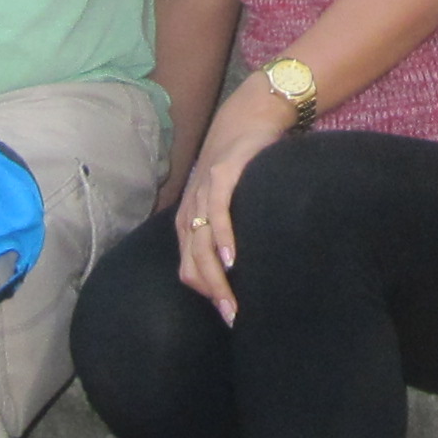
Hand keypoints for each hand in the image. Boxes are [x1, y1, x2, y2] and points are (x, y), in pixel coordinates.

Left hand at [171, 84, 292, 321]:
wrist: (248, 119)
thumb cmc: (243, 167)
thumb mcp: (229, 203)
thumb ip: (228, 231)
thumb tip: (242, 269)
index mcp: (189, 221)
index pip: (188, 268)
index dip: (205, 294)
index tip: (228, 316)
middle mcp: (190, 210)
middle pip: (193, 263)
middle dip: (213, 294)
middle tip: (234, 319)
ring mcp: (203, 193)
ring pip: (202, 245)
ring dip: (217, 277)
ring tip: (233, 301)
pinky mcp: (222, 176)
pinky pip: (218, 213)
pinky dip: (224, 238)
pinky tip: (233, 260)